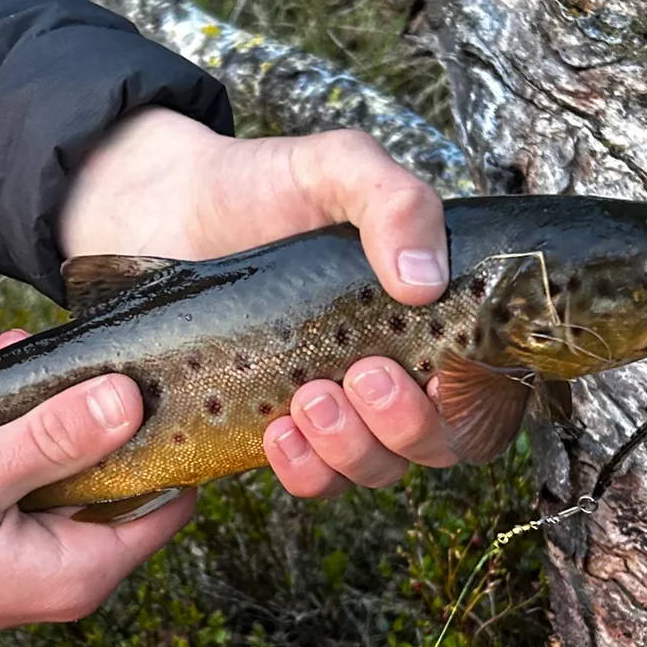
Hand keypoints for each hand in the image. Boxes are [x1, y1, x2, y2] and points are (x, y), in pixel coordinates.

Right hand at [0, 338, 193, 646]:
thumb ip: (54, 436)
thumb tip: (133, 397)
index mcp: (77, 568)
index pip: (166, 497)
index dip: (164, 432)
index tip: (143, 368)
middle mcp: (57, 565)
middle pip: (94, 457)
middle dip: (51, 394)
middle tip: (1, 346)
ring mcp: (15, 548)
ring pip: (36, 449)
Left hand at [58, 109, 460, 498]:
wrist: (164, 204)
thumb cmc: (262, 184)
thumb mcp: (337, 167)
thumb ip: (396, 201)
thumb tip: (425, 283)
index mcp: (424, 312)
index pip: (482, 385)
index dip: (475, 401)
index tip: (438, 372)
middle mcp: (389, 365)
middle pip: (438, 442)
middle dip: (410, 425)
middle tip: (363, 374)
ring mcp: (333, 401)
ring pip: (377, 468)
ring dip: (354, 450)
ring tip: (308, 397)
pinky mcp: (274, 426)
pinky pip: (312, 479)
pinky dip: (305, 469)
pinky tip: (277, 431)